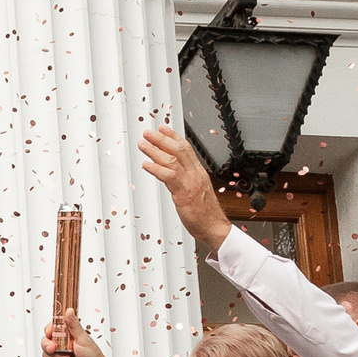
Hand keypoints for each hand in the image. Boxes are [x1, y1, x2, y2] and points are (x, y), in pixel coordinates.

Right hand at [42, 310, 111, 356]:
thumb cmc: (92, 355)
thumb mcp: (82, 338)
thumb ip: (73, 325)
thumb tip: (69, 310)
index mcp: (67, 336)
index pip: (52, 329)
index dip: (48, 330)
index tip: (49, 332)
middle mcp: (61, 345)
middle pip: (45, 342)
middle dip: (47, 346)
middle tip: (53, 348)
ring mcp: (58, 356)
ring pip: (45, 355)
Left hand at [139, 125, 232, 249]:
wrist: (214, 228)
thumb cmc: (204, 213)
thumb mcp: (195, 191)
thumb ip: (185, 180)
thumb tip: (172, 173)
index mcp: (198, 172)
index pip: (187, 148)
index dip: (174, 136)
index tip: (163, 128)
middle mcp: (195, 174)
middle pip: (179, 150)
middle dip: (162, 139)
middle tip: (148, 132)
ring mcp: (190, 183)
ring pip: (172, 160)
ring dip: (155, 151)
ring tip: (143, 144)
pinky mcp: (184, 194)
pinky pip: (169, 177)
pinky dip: (156, 169)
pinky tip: (146, 165)